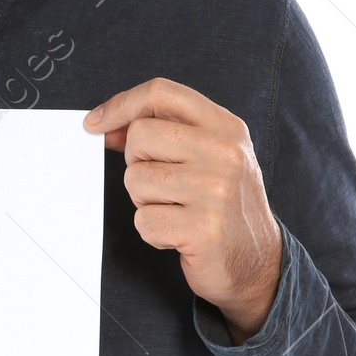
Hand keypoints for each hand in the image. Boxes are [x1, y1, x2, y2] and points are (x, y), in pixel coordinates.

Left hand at [85, 78, 282, 342]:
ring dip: (145, 202)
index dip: (121, 105)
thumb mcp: (208, 156)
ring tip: (176, 211)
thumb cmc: (223, 206)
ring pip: (135, 180)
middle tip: (162, 185)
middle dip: (137, 163)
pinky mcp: (204, 228)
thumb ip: (165, 132)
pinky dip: (153, 232)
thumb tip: (106, 124)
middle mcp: (226, 153)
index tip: (96, 123)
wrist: (258, 263)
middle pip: (139, 136)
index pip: (162, 93)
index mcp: (227, 127)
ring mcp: (217, 190)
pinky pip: (143, 221)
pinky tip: (178, 234)